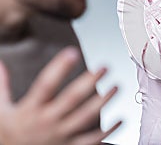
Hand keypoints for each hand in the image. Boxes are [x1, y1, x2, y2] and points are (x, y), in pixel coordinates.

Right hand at [0, 46, 120, 144]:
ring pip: (86, 117)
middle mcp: (47, 122)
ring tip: (117, 87)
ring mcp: (60, 136)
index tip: (73, 52)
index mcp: (30, 109)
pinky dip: (108, 132)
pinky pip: (92, 140)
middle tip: (104, 67)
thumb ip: (2, 86)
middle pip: (72, 99)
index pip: (46, 84)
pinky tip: (121, 120)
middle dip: (89, 81)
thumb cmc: (8, 137)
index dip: (59, 67)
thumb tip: (0, 63)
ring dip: (103, 102)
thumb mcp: (1, 111)